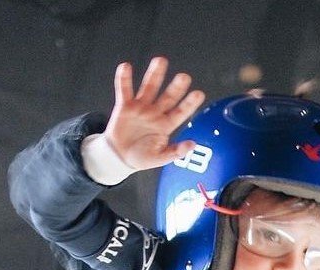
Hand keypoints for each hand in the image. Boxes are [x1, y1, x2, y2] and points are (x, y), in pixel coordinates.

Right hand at [104, 56, 204, 170]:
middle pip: (168, 97)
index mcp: (166, 125)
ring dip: (154, 75)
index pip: (180, 112)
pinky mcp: (125, 105)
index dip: (189, 104)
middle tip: (184, 77)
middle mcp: (155, 112)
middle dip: (176, 87)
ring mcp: (141, 107)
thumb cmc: (141, 157)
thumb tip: (193, 144)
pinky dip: (124, 79)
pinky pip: (124, 90)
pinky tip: (125, 67)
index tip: (199, 94)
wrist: (120, 156)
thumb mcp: (159, 158)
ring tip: (161, 61)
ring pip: (149, 87)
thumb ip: (175, 152)